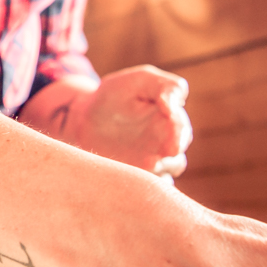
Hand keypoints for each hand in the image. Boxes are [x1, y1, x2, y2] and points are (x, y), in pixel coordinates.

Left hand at [76, 65, 192, 176]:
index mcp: (170, 118)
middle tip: (166, 151)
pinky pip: (149, 186)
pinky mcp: (138, 174)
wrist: (86, 118)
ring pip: (167, 170)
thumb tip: (177, 102)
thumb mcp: (139, 80)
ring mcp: (154, 160)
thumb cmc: (115, 94)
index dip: (178, 127)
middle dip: (174, 151)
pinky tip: (137, 179)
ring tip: (148, 164)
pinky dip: (147, 185)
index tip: (169, 121)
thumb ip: (163, 86)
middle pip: (178, 151)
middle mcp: (166, 141)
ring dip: (162, 169)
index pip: (181, 126)